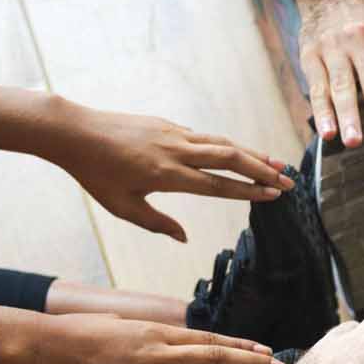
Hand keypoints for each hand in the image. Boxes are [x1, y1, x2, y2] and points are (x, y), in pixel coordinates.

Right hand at [25, 314, 284, 363]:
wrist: (46, 348)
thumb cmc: (86, 332)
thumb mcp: (128, 325)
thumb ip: (159, 335)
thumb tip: (187, 341)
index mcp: (157, 333)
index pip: (209, 340)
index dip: (240, 347)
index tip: (265, 351)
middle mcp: (157, 354)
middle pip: (214, 361)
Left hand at [46, 100, 293, 242]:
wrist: (75, 132)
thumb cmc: (95, 174)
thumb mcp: (123, 208)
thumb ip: (157, 224)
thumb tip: (184, 238)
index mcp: (168, 176)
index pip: (218, 185)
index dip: (248, 191)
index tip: (273, 195)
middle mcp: (177, 152)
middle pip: (230, 158)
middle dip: (262, 170)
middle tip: (288, 181)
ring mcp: (174, 134)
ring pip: (222, 143)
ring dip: (252, 153)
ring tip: (275, 163)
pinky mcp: (168, 124)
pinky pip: (205, 137)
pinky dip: (228, 145)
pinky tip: (240, 153)